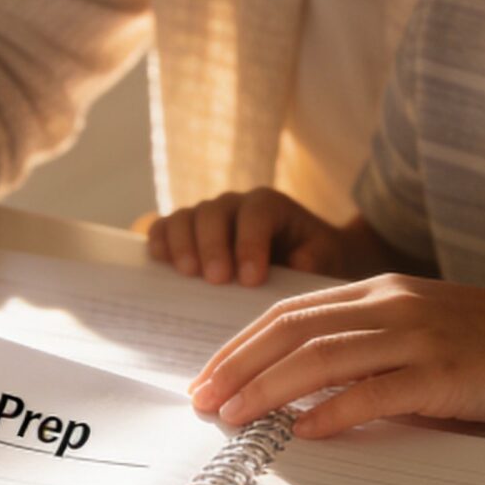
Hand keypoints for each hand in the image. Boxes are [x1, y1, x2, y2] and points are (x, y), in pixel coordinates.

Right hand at [146, 188, 350, 285]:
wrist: (303, 257)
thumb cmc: (314, 259)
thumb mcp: (324, 259)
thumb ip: (314, 261)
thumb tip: (296, 265)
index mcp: (271, 205)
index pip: (256, 214)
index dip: (250, 244)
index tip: (250, 280)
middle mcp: (236, 204)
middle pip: (215, 212)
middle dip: (213, 245)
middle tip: (217, 280)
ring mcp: (208, 216)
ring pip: (186, 217)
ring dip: (182, 244)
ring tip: (189, 275)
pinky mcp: (189, 233)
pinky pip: (165, 228)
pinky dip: (159, 241)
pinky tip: (160, 263)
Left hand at [186, 275, 484, 436]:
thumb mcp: (427, 333)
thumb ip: (373, 353)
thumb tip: (312, 395)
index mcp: (383, 291)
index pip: (291, 312)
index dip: (241, 344)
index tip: (208, 375)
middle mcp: (392, 306)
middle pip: (290, 330)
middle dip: (236, 366)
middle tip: (200, 400)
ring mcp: (416, 337)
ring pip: (319, 359)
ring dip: (266, 390)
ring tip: (232, 418)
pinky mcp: (442, 374)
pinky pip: (372, 393)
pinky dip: (331, 413)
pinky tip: (301, 434)